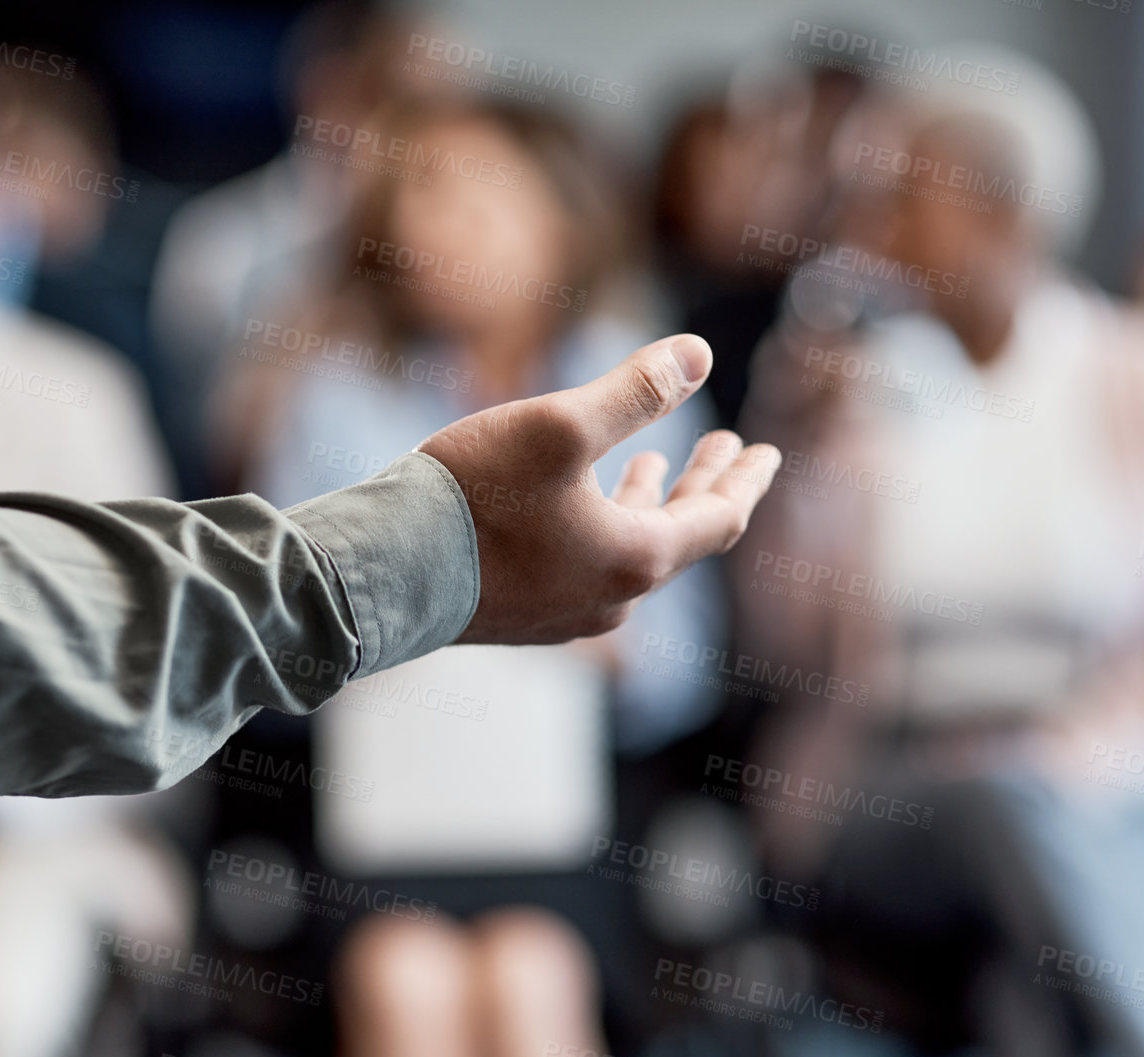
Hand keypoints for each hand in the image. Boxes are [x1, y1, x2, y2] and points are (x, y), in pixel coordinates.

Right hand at [418, 334, 779, 645]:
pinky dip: (601, 524)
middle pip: (679, 538)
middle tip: (728, 448)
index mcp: (634, 559)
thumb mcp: (558, 427)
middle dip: (703, 486)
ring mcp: (563, 614)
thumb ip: (634, 391)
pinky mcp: (520, 616)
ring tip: (654, 465)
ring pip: (626, 552)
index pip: (718, 519)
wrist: (379, 577)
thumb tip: (699, 353)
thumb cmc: (470, 500)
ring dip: (647, 502)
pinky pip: (583, 566)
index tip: (765, 450)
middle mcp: (609, 599)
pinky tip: (579, 502)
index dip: (745, 479)